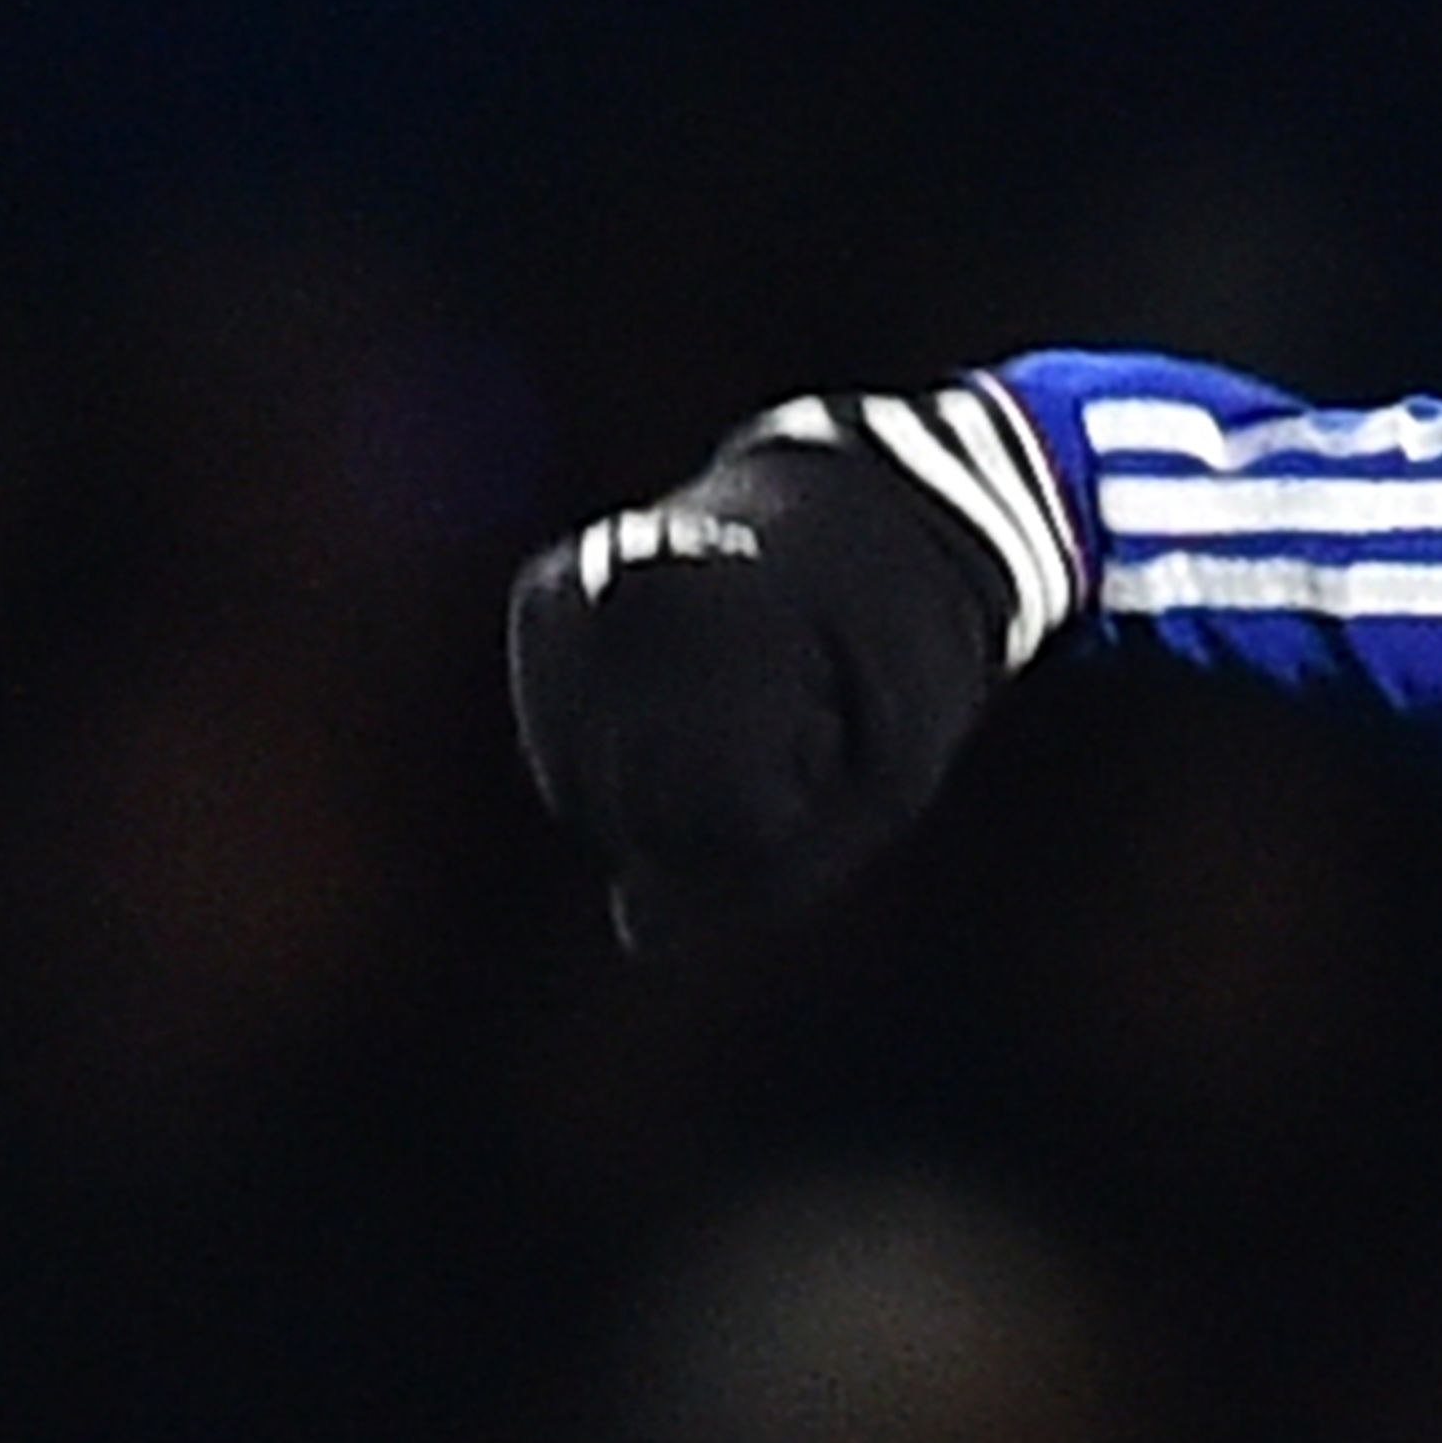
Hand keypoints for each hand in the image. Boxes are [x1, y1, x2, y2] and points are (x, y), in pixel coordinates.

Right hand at [504, 388, 1069, 950]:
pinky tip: (686, 686)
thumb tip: (637, 932)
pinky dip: (626, 753)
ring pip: (587, 791)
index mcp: (712, 619)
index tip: (836, 725)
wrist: (874, 510)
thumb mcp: (884, 778)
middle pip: (636, 813)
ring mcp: (566, 592)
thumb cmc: (896, 652)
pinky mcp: (545, 604)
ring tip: (743, 694)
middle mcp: (615, 590)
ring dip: (665, 789)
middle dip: (712, 814)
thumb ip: (773, 871)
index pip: (716, 821)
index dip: (788, 816)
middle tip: (794, 712)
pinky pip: (567, 752)